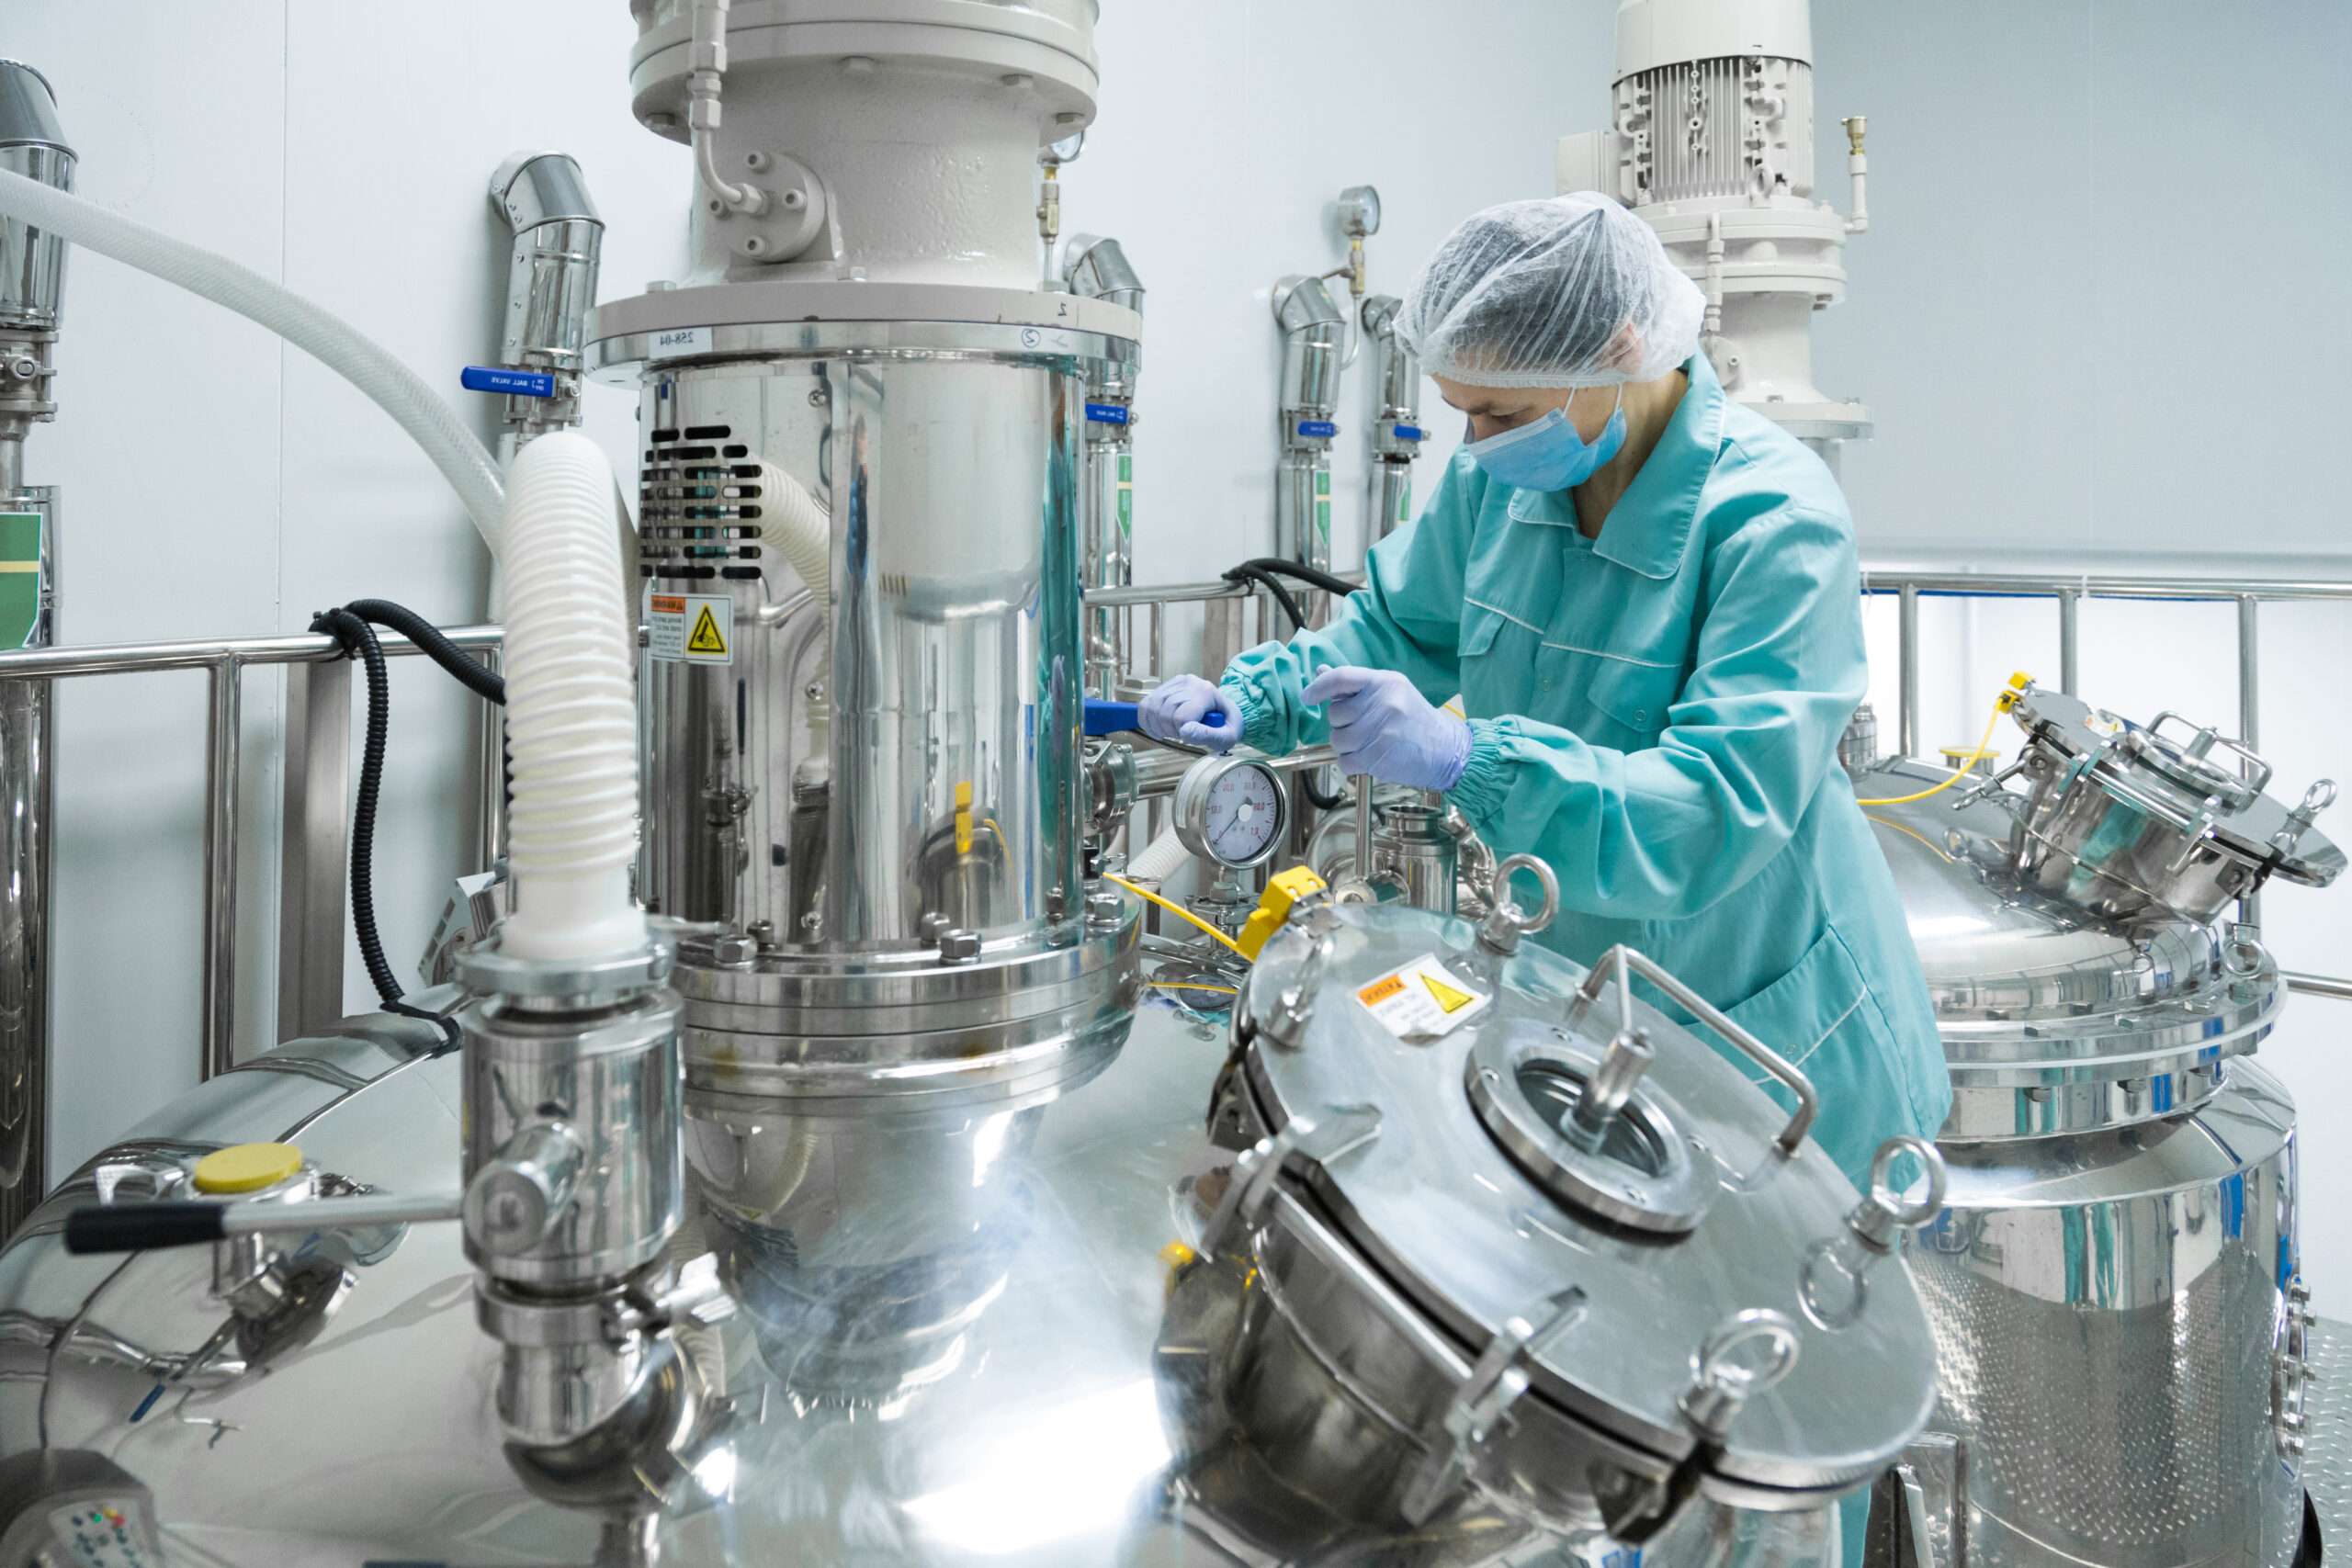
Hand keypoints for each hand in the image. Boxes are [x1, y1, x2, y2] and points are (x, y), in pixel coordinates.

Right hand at [1139, 674, 1240, 751]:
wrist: (1225, 713)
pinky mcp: (1167, 685)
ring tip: (1171, 730)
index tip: (1190, 736)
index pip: (1180, 717)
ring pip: (1152, 707)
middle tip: (1180, 734)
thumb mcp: (1226, 737)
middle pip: (1164, 712)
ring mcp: (1177, 682)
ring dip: (1157, 726)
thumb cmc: (1226, 726)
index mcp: (1206, 693)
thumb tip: (1185, 732)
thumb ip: (1208, 735)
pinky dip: (1147, 719)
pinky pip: (1146, 704)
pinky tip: (1158, 726)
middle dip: (1169, 730)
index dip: (1181, 733)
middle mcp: (1190, 683)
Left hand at [1300, 666, 1470, 790]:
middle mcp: (1382, 702)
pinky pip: (1345, 761)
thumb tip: (1321, 673)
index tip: (1307, 697)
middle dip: (1342, 724)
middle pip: (1335, 713)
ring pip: (1337, 739)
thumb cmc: (1416, 721)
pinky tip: (1370, 758)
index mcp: (1384, 682)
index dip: (1318, 687)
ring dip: (1347, 746)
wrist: (1447, 750)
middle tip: (1364, 728)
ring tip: (1370, 744)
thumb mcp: (1392, 693)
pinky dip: (1352, 763)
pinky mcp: (1379, 755)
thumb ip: (1356, 686)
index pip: (1341, 678)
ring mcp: (1381, 729)